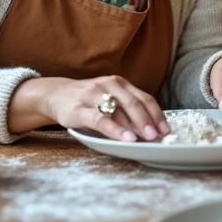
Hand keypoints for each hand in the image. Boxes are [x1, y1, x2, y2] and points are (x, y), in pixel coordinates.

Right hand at [24, 75, 168, 141]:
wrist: (55, 94)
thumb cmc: (88, 101)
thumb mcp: (109, 98)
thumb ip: (126, 109)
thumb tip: (149, 129)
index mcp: (119, 83)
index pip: (144, 98)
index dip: (157, 114)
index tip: (165, 129)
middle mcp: (108, 86)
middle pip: (135, 103)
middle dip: (149, 120)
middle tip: (158, 136)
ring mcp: (93, 95)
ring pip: (119, 110)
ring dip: (135, 126)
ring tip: (146, 138)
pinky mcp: (79, 109)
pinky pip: (100, 120)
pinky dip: (115, 130)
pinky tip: (126, 138)